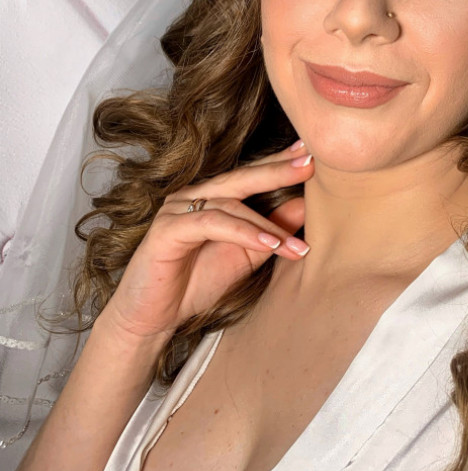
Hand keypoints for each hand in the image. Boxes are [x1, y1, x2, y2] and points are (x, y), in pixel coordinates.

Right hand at [99, 141, 313, 341]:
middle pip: (243, 177)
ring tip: (298, 244)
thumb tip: (307, 206)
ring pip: (231, 203)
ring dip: (268, 225)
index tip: (312, 152)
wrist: (153, 318)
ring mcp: (178, 209)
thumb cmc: (197, 282)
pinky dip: (243, 232)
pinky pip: (212, 224)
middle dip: (278, 170)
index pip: (251, 174)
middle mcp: (195, 195)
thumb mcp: (247, 254)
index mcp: (214, 197)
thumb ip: (273, 230)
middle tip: (311, 162)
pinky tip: (269, 244)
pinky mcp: (167, 229)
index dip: (281, 163)